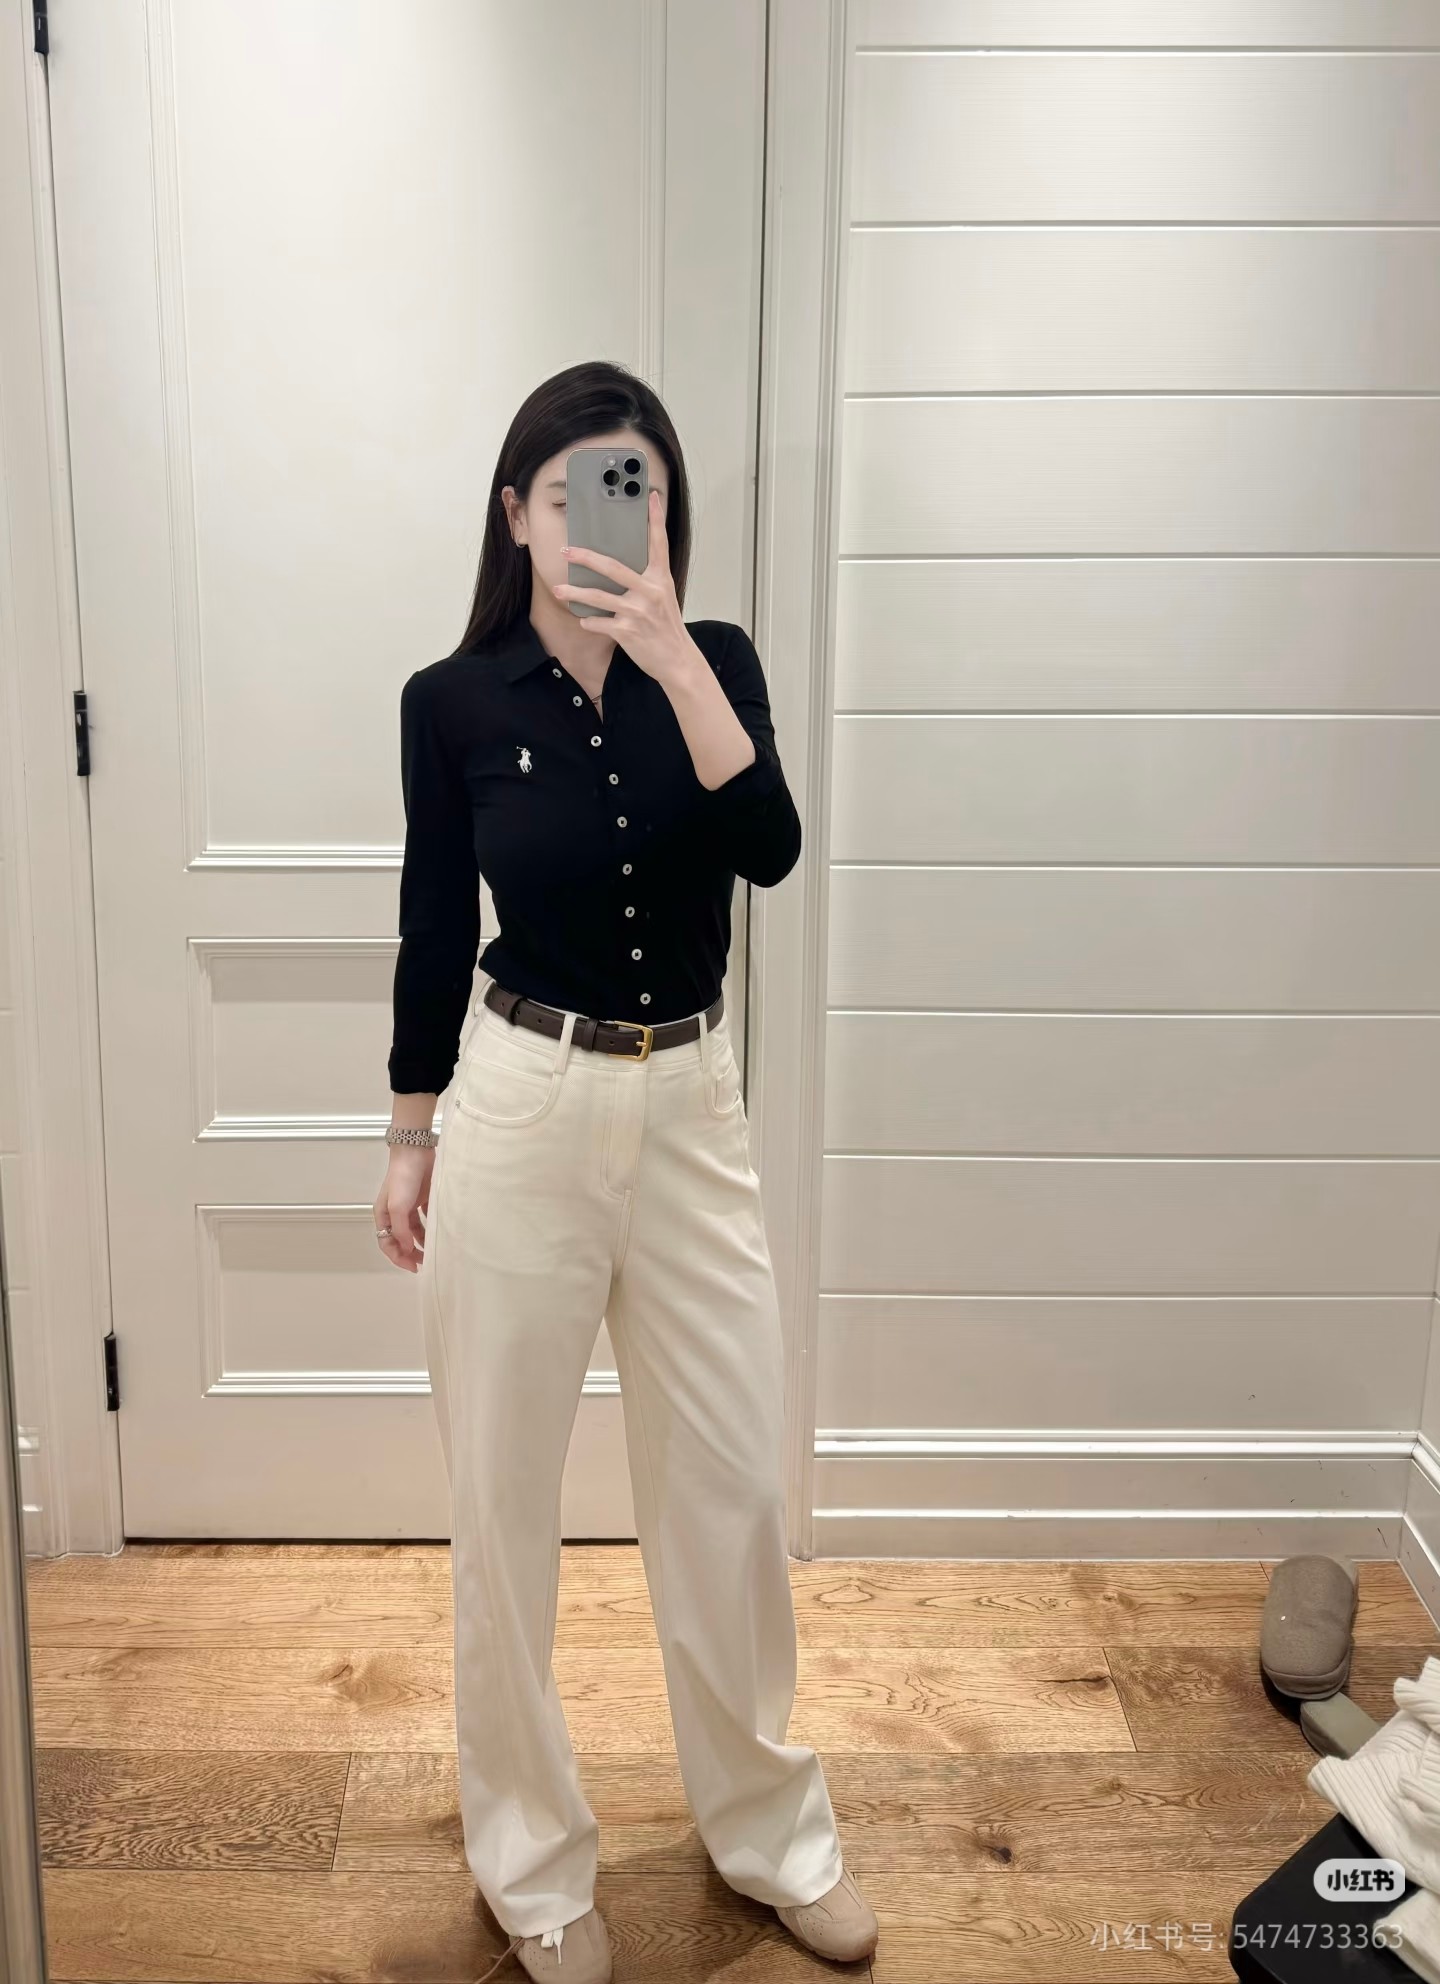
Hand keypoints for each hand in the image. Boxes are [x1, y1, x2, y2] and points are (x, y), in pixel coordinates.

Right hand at [373, 1147, 433, 1272]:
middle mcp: (395, 1214)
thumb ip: (401, 1230)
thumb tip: (405, 1248)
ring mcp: (409, 1207)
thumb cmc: (402, 1178)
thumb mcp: (398, 1207)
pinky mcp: (423, 1200)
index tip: (413, 1267)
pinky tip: (438, 1234)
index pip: (387, 1244)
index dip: (398, 1257)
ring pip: (414, 1232)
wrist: (416, 1152)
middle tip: (424, 1263)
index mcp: (383, 1216)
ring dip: (422, 1243)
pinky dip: (430, 1229)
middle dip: (410, 1253)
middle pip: (400, 1240)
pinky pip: (426, 1220)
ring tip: (433, 1252)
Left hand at [553, 488, 689, 681]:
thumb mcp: (663, 598)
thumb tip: (618, 567)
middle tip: (566, 550)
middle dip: (586, 557)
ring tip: (558, 589)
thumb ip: (646, 580)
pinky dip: (589, 622)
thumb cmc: (667, 627)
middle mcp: (650, 592)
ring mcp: (638, 612)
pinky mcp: (627, 631)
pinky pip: (599, 622)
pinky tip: (584, 620)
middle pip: (613, 567)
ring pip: (599, 597)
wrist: (678, 660)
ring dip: (575, 592)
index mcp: (661, 579)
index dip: (656, 519)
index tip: (652, 497)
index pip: (659, 543)